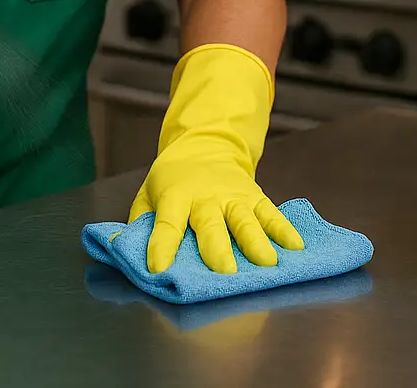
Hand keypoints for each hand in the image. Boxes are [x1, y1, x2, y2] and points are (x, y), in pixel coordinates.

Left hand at [128, 44, 304, 273]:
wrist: (205, 145)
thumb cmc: (173, 179)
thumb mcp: (148, 193)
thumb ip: (140, 219)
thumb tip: (122, 244)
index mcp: (175, 196)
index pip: (167, 222)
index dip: (161, 244)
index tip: (158, 268)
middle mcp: (206, 197)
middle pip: (211, 223)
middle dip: (217, 248)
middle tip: (225, 271)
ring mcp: (233, 196)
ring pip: (245, 219)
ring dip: (256, 241)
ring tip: (267, 263)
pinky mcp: (255, 196)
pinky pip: (270, 213)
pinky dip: (283, 229)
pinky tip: (295, 247)